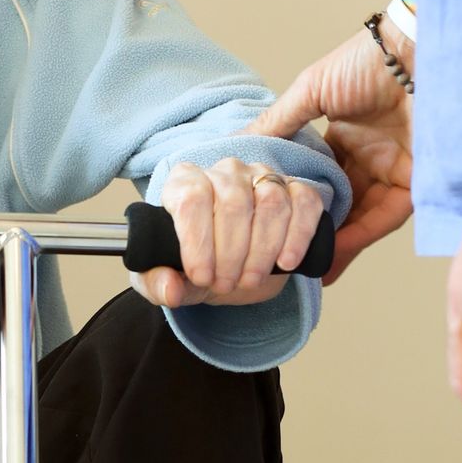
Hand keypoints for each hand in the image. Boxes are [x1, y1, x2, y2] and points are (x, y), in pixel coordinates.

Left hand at [132, 158, 329, 311]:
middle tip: (225, 284)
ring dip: (262, 250)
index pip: (192, 198)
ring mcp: (263, 176)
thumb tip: (170, 290)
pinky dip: (298, 235)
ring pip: (271, 202)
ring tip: (249, 279)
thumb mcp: (167, 278)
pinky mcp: (295, 189)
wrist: (230, 268)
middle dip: (231, 254)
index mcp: (185, 182)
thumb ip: (157, 284)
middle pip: (233, 203)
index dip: (197, 242)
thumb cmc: (196, 265)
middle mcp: (225, 172)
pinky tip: (286, 263)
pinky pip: (304, 202)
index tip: (201, 277)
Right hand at [252, 27, 413, 281]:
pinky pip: (382, 217)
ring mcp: (391, 171)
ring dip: (333, 245)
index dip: (295, 203)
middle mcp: (369, 158)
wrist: (415, 50)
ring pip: (358, 218)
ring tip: (303, 270)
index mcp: (344, 137)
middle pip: (338, 205)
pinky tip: (332, 257)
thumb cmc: (367, 61)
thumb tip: (238, 144)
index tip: (268, 226)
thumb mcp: (311, 91)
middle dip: (313, 233)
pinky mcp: (414, 181)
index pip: (317, 179)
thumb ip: (280, 123)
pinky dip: (358, 238)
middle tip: (283, 260)